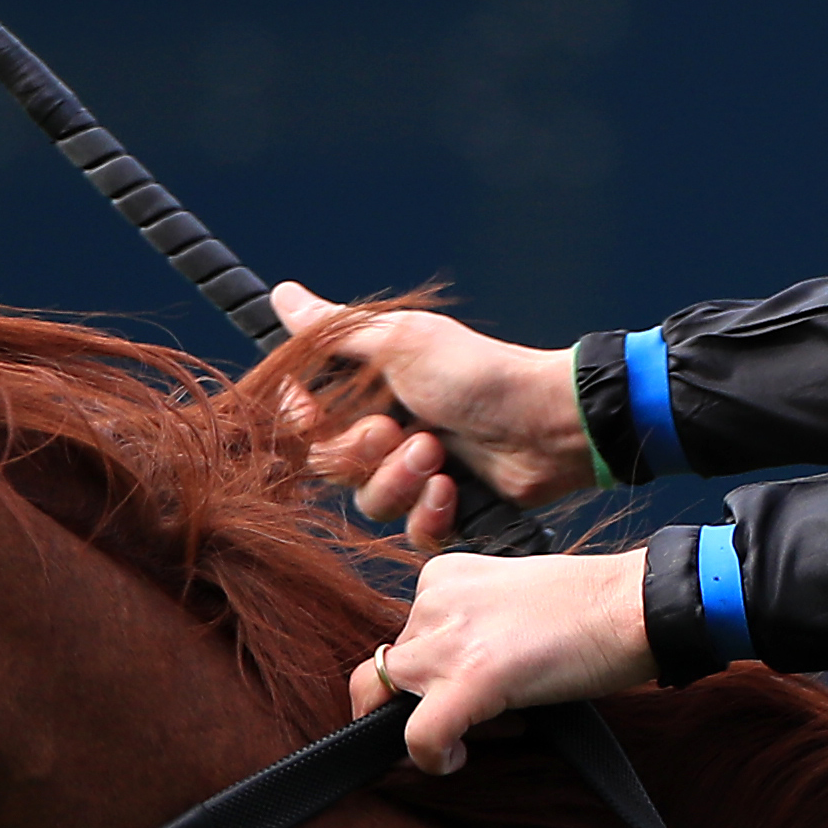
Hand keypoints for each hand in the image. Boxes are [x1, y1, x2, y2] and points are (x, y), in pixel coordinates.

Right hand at [297, 315, 591, 544]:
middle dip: (361, 452)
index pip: (306, 419)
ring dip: (400, 480)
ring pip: (370, 502)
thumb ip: (335, 330)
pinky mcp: (445, 510)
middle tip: (400, 429)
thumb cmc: (477, 372)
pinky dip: (430, 513)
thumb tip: (282, 294)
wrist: (544, 422)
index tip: (310, 416)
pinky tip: (452, 490)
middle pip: (332, 466)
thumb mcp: (401, 341)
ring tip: (438, 454)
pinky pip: (411, 533)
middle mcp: (386, 433)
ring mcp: (415, 474)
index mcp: (370, 390)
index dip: (301, 423)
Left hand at [354, 548, 652, 772]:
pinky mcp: (471, 679)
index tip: (466, 692)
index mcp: (443, 576)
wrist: (638, 604)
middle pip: (384, 667)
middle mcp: (435, 601)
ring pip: (381, 696)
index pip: (404, 633)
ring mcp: (448, 639)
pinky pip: (419, 736)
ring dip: (415, 726)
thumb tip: (456, 677)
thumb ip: (472, 625)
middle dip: (409, 703)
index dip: (429, 674)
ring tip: (464, 737)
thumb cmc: (594, 608)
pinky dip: (431, 758)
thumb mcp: (512, 599)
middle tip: (458, 721)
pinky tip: (457, 758)